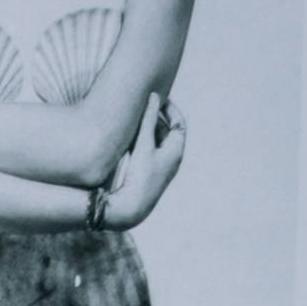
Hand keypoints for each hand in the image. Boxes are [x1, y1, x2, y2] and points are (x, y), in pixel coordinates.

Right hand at [101, 92, 185, 226]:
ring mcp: (159, 167)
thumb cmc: (140, 176)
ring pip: (156, 142)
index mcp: (176, 151)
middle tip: (142, 106)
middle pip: (167, 132)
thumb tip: (153, 97)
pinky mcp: (148, 174)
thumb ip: (148, 119)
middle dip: (156, 118)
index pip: (179, 123)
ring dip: (146, 129)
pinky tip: (127, 138)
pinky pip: (147, 151)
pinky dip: (141, 141)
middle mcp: (171, 159)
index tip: (157, 99)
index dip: (170, 109)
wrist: (130, 208)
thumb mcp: (144, 144)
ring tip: (133, 119)